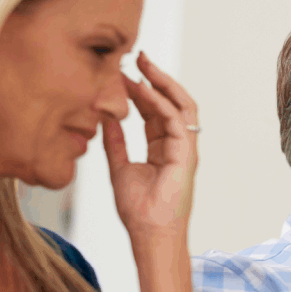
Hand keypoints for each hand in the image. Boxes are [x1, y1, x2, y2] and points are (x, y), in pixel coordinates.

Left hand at [102, 51, 199, 240]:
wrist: (149, 234)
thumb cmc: (138, 210)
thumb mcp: (119, 168)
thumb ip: (115, 143)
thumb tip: (105, 118)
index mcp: (163, 148)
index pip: (155, 111)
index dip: (141, 91)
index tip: (122, 73)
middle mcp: (177, 144)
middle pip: (172, 102)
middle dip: (156, 78)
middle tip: (138, 57)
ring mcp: (185, 148)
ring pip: (181, 105)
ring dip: (162, 83)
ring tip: (144, 65)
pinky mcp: (186, 154)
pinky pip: (176, 119)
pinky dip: (160, 102)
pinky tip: (142, 90)